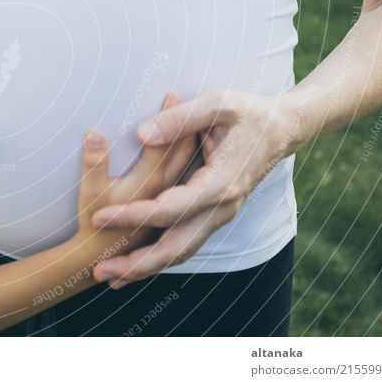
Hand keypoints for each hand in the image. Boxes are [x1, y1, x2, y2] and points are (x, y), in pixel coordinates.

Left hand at [90, 87, 304, 287]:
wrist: (282, 129)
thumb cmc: (247, 112)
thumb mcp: (217, 103)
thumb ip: (180, 118)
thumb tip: (141, 134)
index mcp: (221, 182)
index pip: (170, 209)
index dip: (134, 215)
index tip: (98, 217)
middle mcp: (222, 207)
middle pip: (176, 246)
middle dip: (137, 262)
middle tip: (100, 272)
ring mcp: (220, 214)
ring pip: (182, 251)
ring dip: (146, 267)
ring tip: (111, 277)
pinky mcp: (214, 215)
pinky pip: (186, 243)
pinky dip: (160, 258)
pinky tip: (136, 265)